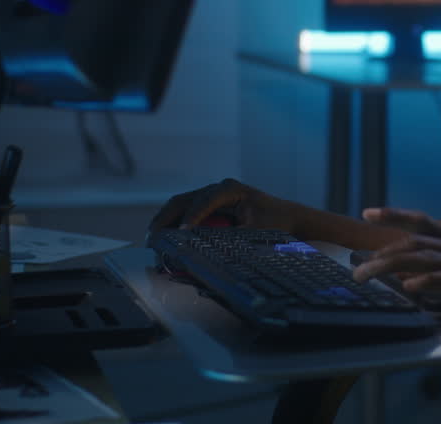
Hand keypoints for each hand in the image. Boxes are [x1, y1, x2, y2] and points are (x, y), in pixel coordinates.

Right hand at [148, 178, 300, 233]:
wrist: (288, 218)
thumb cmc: (275, 223)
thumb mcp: (255, 232)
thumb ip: (232, 238)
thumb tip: (207, 251)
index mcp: (230, 189)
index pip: (203, 201)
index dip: (191, 218)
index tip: (181, 233)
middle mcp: (218, 188)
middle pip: (183, 200)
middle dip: (166, 219)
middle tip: (152, 238)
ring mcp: (211, 195)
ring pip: (180, 205)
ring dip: (165, 221)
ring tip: (152, 240)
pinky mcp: (209, 206)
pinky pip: (186, 212)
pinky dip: (174, 224)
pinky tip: (164, 238)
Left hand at [351, 208, 440, 332]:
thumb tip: (419, 281)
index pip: (423, 222)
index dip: (395, 214)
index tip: (368, 212)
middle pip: (414, 242)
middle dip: (381, 252)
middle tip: (357, 269)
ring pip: (422, 258)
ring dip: (390, 266)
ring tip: (366, 276)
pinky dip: (424, 282)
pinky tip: (408, 287)